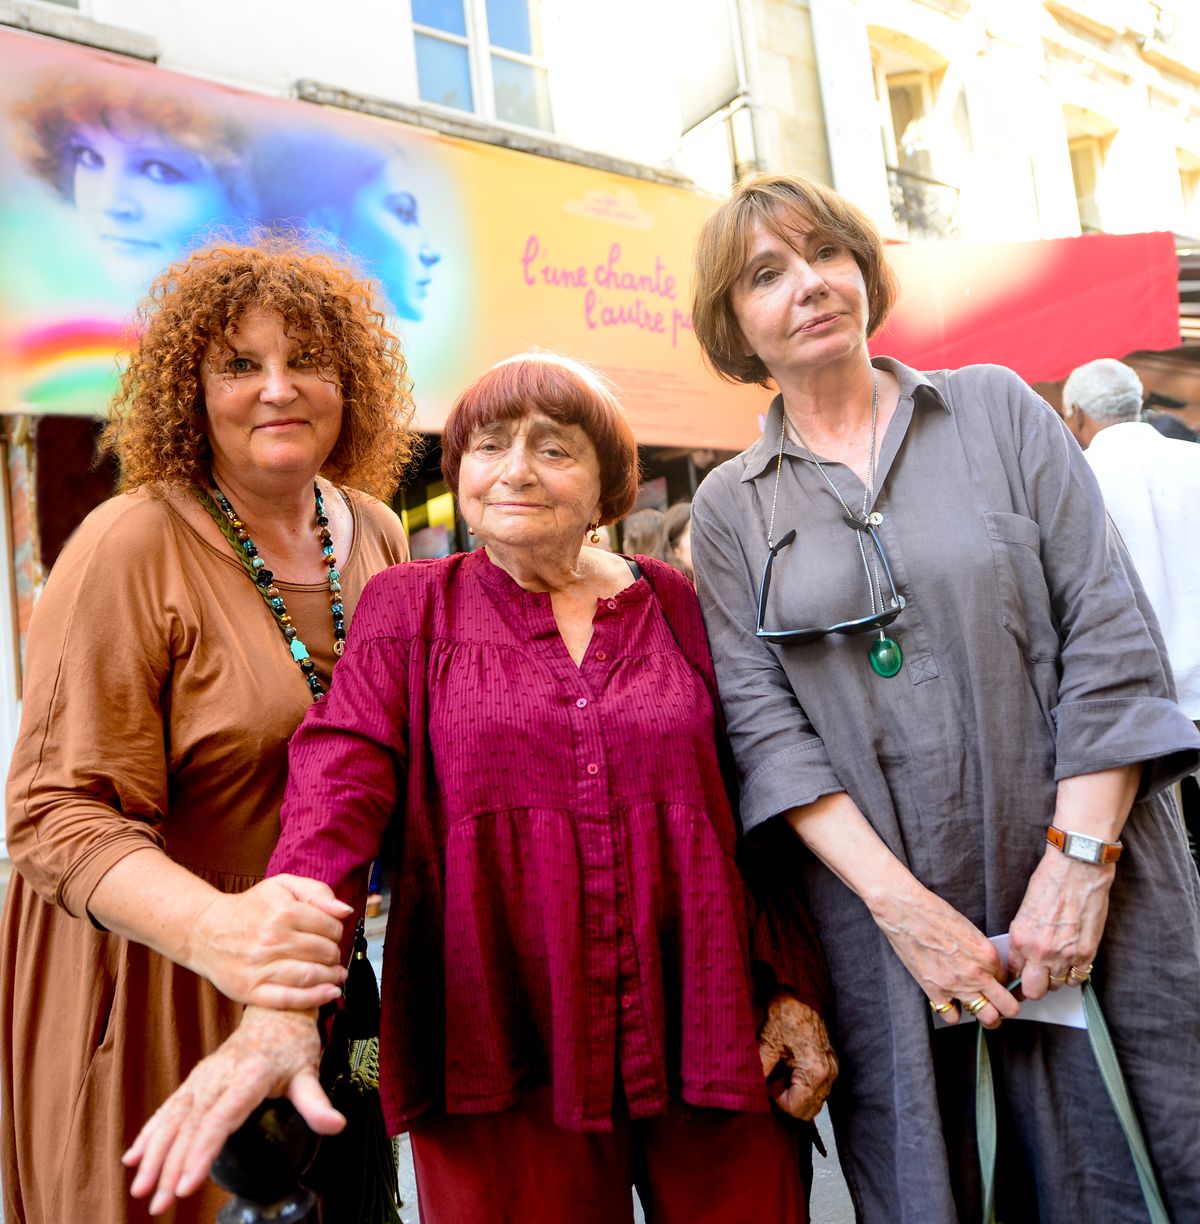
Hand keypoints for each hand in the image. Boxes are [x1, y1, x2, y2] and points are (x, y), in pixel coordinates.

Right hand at [123, 1006, 342, 1214]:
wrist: (276, 1009)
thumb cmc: (294, 1044)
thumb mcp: (309, 1071)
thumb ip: (316, 1102)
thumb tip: (336, 1126)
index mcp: (249, 1075)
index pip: (220, 1120)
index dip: (201, 1153)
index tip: (186, 1186)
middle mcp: (220, 1075)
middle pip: (191, 1125)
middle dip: (170, 1166)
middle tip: (157, 1205)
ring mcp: (204, 1076)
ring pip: (174, 1118)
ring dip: (154, 1155)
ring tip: (139, 1190)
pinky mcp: (196, 1079)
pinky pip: (169, 1107)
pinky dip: (150, 1132)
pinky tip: (134, 1157)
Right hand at [187, 876, 351, 1007]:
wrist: (204, 930)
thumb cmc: (249, 908)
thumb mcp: (282, 886)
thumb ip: (317, 892)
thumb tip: (345, 911)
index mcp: (283, 912)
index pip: (330, 927)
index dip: (337, 932)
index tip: (333, 935)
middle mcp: (272, 939)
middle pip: (323, 952)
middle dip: (335, 955)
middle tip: (332, 956)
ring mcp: (259, 967)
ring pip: (310, 975)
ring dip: (331, 977)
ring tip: (336, 975)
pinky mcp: (249, 990)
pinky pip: (289, 999)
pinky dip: (314, 998)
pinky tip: (329, 992)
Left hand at [758, 993, 837, 1119]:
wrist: (801, 995)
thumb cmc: (786, 1014)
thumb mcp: (768, 1042)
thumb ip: (761, 1068)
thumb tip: (751, 1089)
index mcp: (814, 1070)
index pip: (798, 1109)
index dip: (778, 1103)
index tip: (767, 1088)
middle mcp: (829, 1074)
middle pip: (809, 1111)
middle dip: (788, 1103)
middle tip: (772, 1085)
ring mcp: (832, 1070)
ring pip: (815, 1102)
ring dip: (796, 1097)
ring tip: (780, 1077)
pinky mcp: (831, 1065)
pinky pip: (818, 1089)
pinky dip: (803, 1088)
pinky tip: (789, 1073)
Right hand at [873, 882, 1019, 1028]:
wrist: (904, 911)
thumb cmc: (932, 912)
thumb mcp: (968, 929)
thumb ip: (981, 952)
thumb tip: (985, 966)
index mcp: (987, 955)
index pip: (1007, 980)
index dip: (1002, 982)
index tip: (997, 983)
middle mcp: (977, 973)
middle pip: (1008, 1007)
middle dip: (1006, 1008)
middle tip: (999, 1004)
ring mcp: (957, 985)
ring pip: (988, 1018)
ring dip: (986, 1015)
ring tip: (978, 1008)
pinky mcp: (935, 991)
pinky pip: (953, 1017)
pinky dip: (952, 1012)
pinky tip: (949, 1000)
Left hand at [1007, 850, 1113, 999]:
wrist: (1077, 868)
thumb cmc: (1050, 882)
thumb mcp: (1025, 910)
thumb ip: (1024, 937)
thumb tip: (1023, 957)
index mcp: (1020, 938)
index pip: (1014, 973)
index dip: (1017, 977)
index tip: (1021, 977)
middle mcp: (1040, 951)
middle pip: (1033, 990)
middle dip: (1033, 987)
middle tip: (1036, 979)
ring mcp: (1065, 955)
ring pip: (1057, 986)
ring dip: (1055, 979)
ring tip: (1056, 965)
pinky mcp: (1086, 954)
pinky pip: (1078, 979)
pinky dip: (1074, 975)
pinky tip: (1071, 964)